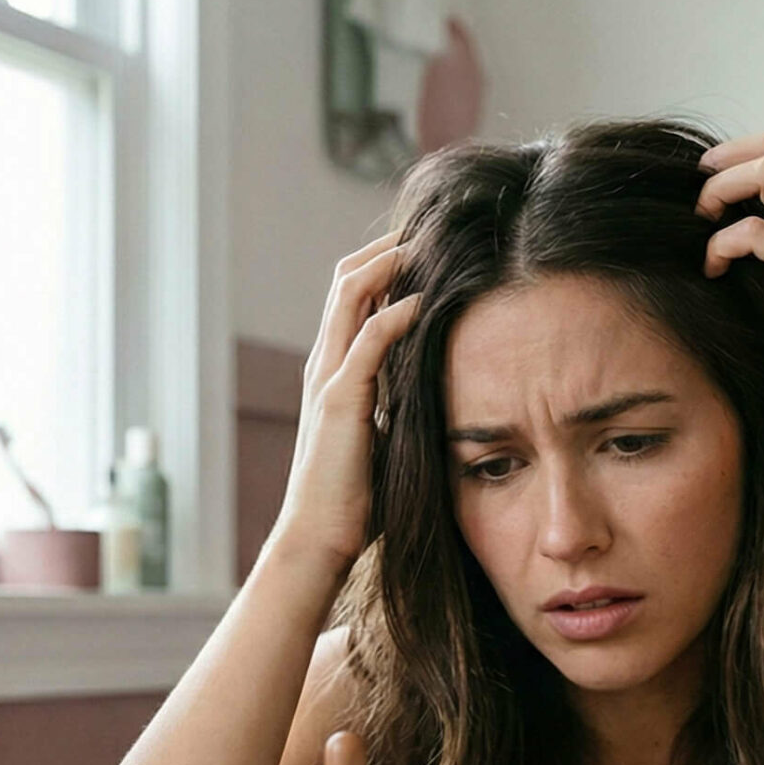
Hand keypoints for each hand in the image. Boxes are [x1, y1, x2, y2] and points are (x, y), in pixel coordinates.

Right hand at [268, 229, 417, 574]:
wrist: (321, 538)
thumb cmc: (359, 498)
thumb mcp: (388, 436)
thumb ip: (403, 406)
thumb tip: (443, 392)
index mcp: (337, 370)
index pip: (354, 297)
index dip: (385, 266)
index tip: (427, 247)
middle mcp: (325, 364)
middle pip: (347, 280)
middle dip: (386, 248)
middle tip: (429, 226)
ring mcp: (328, 379)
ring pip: (348, 297)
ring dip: (387, 265)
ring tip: (426, 243)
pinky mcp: (338, 402)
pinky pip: (365, 343)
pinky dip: (394, 315)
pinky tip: (424, 300)